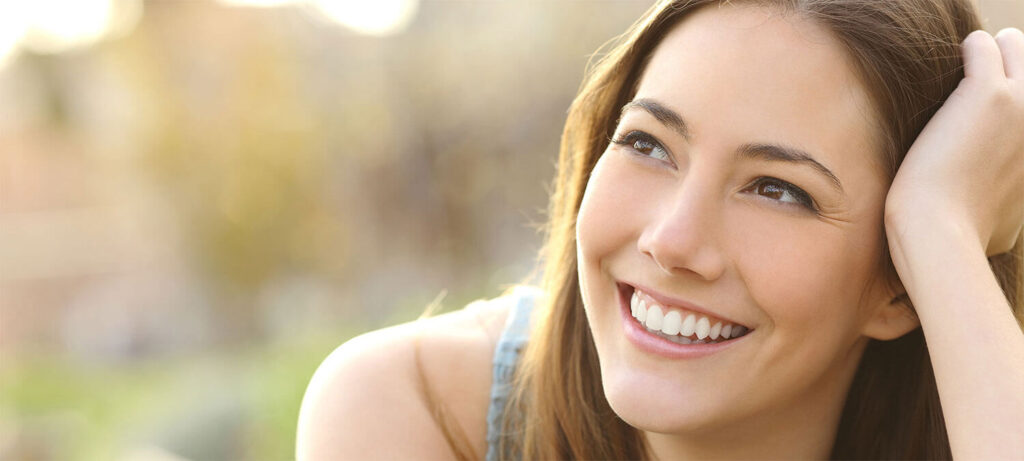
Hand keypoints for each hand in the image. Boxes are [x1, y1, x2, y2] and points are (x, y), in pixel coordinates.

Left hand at [885, 29, 1023, 255]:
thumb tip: (1005, 221)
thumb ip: (1012, 207)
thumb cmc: (961, 235)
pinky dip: (962, 51)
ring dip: (983, 52)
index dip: (1011, 91)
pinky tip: (943, 70)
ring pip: (1013, 43)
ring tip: (955, 76)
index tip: (986, 106)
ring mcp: (1021, 103)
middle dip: (1003, 63)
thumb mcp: (1007, 228)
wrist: (940, 232)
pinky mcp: (986, 93)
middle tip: (970, 83)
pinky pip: (981, 44)